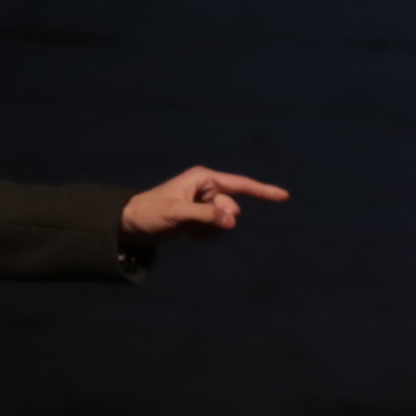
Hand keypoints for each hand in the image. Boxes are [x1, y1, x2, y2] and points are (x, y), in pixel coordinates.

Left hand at [123, 165, 292, 240]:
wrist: (131, 225)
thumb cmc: (150, 213)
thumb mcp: (177, 213)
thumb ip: (207, 215)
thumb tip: (233, 221)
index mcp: (205, 179)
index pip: (240, 185)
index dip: (263, 191)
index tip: (284, 196)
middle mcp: (208, 189)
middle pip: (232, 208)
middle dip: (219, 219)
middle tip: (193, 222)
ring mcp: (206, 204)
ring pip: (225, 222)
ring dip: (211, 230)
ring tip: (187, 228)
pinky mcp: (202, 219)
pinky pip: (216, 231)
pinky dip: (205, 235)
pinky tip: (187, 233)